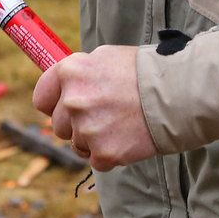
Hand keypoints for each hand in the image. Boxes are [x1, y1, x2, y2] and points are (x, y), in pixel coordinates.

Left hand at [32, 46, 157, 171]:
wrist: (177, 94)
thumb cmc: (143, 71)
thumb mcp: (105, 57)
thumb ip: (79, 72)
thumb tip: (62, 84)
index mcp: (70, 72)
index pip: (41, 97)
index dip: (53, 103)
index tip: (63, 106)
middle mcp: (73, 100)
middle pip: (58, 125)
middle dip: (76, 123)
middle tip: (104, 114)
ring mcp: (87, 129)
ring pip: (77, 144)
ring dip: (94, 139)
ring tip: (120, 123)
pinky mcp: (103, 153)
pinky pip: (96, 160)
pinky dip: (110, 153)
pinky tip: (127, 137)